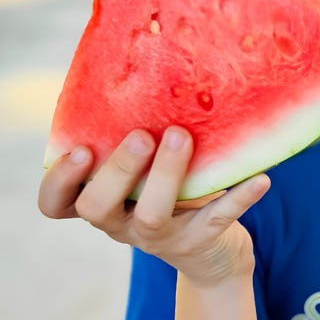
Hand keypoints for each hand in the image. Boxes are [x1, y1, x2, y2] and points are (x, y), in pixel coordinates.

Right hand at [38, 128, 270, 287]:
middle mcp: (122, 223)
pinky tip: (261, 179)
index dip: (58, 181)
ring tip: (181, 137)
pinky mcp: (200, 242)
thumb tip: (147, 66)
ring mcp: (160, 237)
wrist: (212, 252)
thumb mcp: (145, 170)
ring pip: (151, 216)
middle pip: (97, 207)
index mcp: (103, 201)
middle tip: (141, 136)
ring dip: (165, 175)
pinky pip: (218, 220)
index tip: (78, 149)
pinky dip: (239, 198)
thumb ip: (135, 135)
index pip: (57, 203)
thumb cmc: (171, 192)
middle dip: (116, 170)